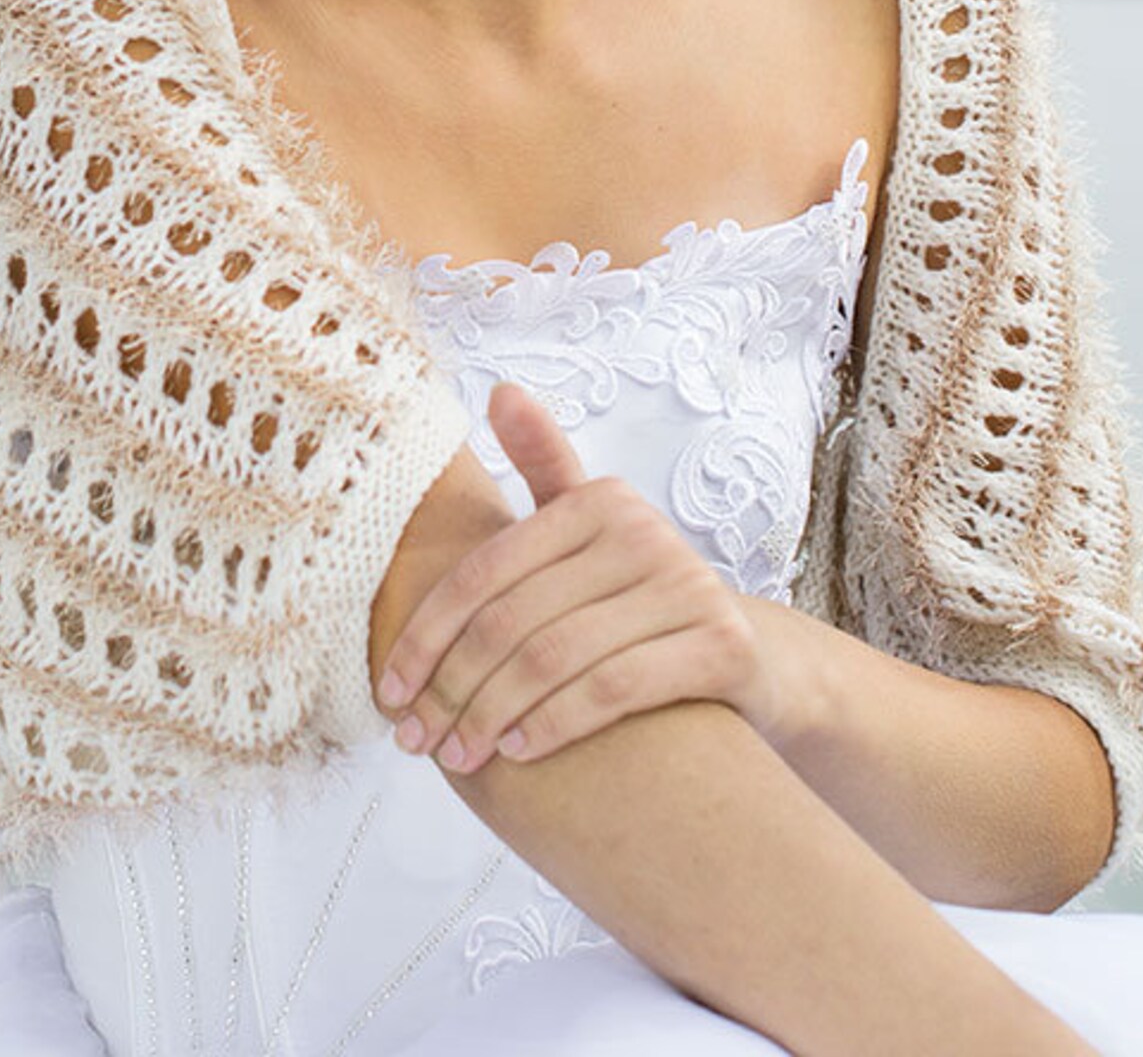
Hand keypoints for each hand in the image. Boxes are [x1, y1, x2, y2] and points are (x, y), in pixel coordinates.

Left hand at [374, 379, 788, 772]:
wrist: (753, 660)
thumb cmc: (641, 600)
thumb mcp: (592, 530)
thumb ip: (544, 465)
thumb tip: (500, 388)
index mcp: (597, 500)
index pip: (484, 571)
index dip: (426, 635)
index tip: (388, 694)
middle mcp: (643, 531)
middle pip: (514, 618)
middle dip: (453, 687)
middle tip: (417, 740)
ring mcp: (687, 586)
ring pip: (555, 656)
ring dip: (492, 715)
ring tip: (458, 755)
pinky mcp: (720, 643)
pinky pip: (613, 689)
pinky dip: (555, 723)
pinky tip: (519, 752)